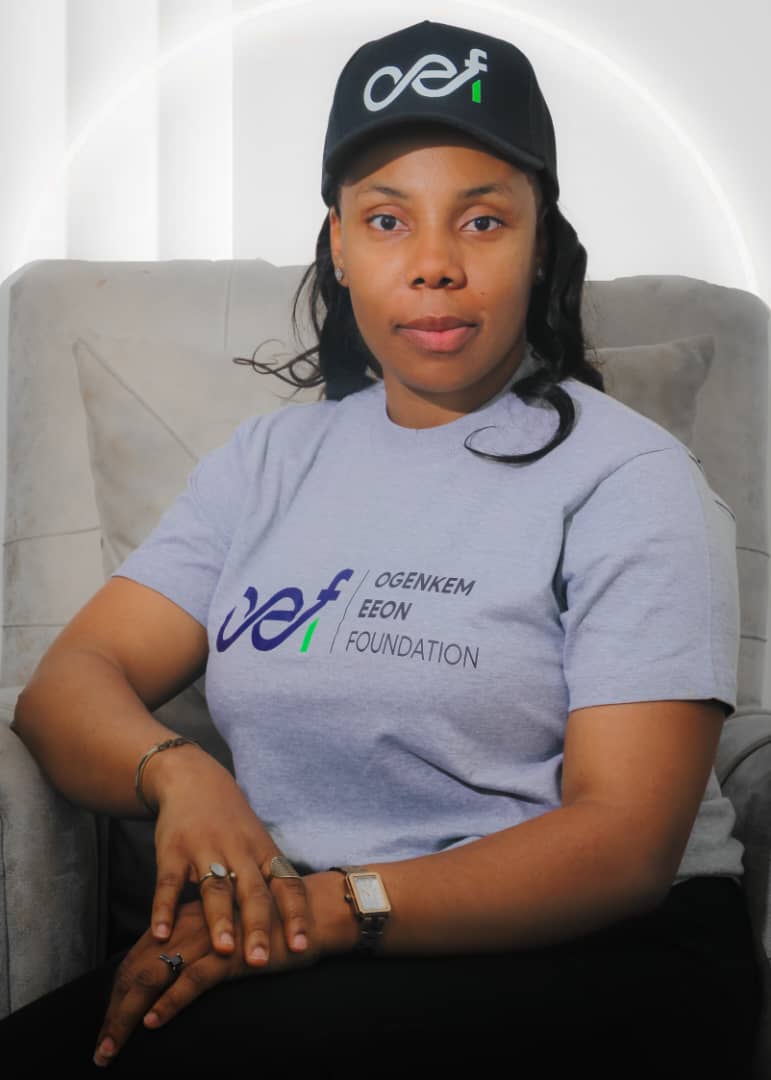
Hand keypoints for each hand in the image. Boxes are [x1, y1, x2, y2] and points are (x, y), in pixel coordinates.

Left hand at [93, 897, 321, 1066]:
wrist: (312, 914)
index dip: (118, 992)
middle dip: (115, 1010)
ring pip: (155, 974)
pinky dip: (170, 1002)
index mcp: (186, 918)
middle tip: (102, 1048)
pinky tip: (155, 1022)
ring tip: (113, 1045)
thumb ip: (200, 947)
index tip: (108, 1026)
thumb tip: (172, 978)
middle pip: (137, 967)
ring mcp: (209, 938)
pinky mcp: (231, 953)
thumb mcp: (226, 935)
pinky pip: (191, 979)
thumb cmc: (269, 928)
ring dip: (130, 1014)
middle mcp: (190, 924)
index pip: (139, 955)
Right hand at [141, 743, 310, 967]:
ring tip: (223, 950)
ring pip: (215, 888)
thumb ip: (270, 881)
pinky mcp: (172, 850)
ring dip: (219, 920)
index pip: (286, 885)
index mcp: (262, 852)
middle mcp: (238, 850)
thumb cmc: (232, 823)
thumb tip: (293, 927)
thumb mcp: (258, 843)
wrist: (193, 779)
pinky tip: (161, 935)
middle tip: (261, 960)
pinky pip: (170, 883)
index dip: (294, 915)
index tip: (300, 947)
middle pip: (252, 891)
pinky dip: (164, 909)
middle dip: (258, 926)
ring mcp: (204, 849)